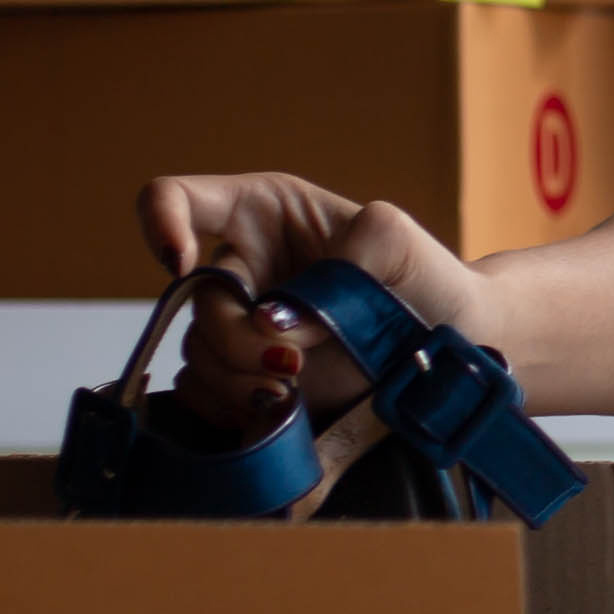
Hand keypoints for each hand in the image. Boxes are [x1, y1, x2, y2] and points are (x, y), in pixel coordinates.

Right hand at [131, 172, 490, 436]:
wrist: (451, 354)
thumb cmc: (427, 281)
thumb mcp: (396, 238)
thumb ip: (336, 256)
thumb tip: (275, 320)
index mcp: (263, 213)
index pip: (176, 199)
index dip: (161, 224)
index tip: (182, 262)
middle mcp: (242, 268)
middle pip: (192, 298)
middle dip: (235, 336)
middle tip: (289, 363)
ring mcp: (239, 328)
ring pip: (197, 353)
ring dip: (237, 380)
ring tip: (293, 393)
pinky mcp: (245, 380)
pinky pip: (204, 398)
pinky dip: (234, 410)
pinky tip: (280, 414)